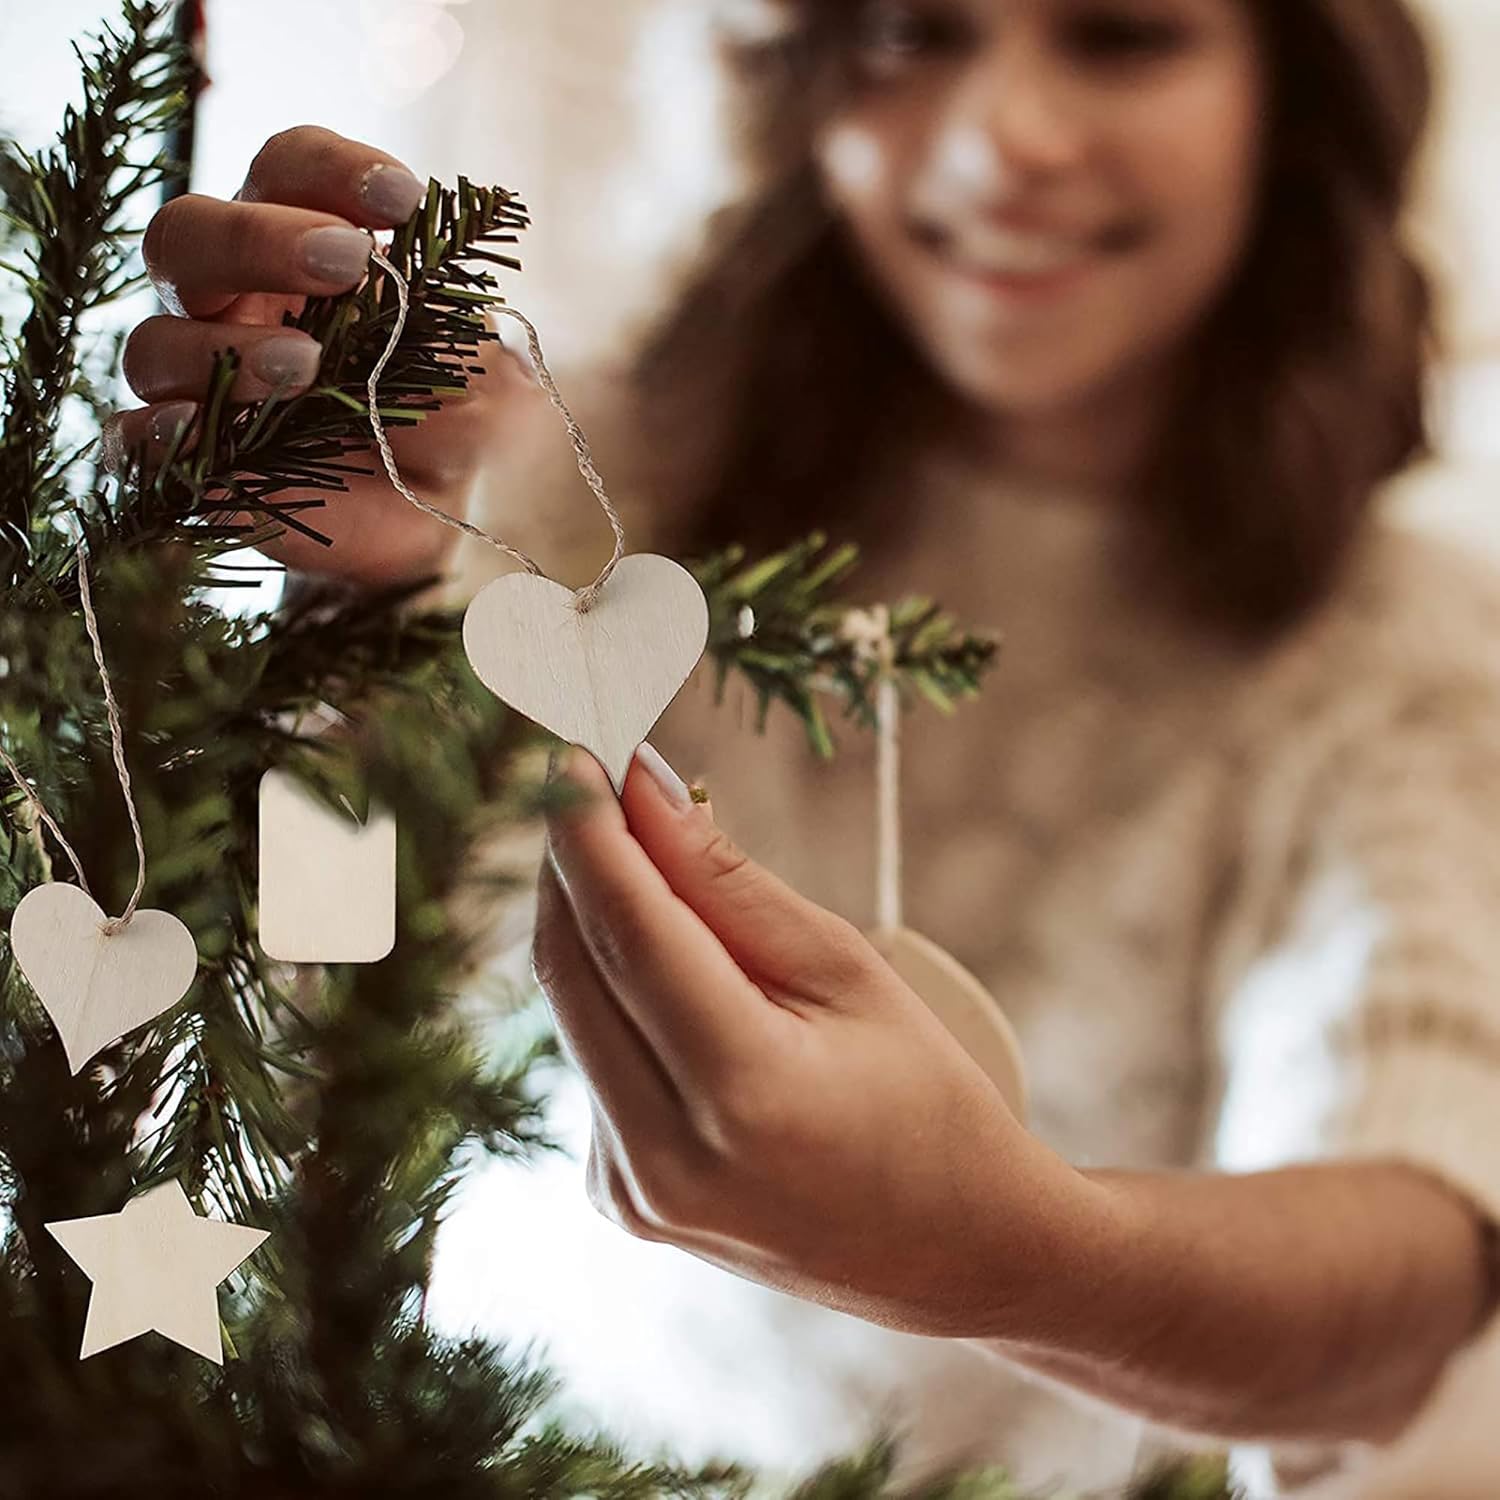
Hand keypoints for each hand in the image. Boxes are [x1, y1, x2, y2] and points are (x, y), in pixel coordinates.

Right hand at [108, 126, 539, 585]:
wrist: (441, 515)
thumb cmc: (453, 416)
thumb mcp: (483, 370)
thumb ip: (457, 334)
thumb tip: (417, 305)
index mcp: (301, 242)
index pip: (286, 169)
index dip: (332, 170)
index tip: (403, 198)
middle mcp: (232, 298)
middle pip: (189, 232)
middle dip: (260, 239)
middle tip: (347, 261)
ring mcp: (200, 379)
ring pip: (158, 340)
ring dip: (228, 349)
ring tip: (307, 366)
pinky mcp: (192, 460)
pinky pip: (136, 437)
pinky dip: (164, 432)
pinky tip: (211, 430)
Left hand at [533, 744, 1116, 1339]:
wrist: (956, 1251)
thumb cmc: (928, 1097)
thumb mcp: (847, 971)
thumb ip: (733, 885)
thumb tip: (647, 794)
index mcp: (745, 1093)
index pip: (630, 932)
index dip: (589, 830)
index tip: (571, 751)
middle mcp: (666, 1158)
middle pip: (574, 968)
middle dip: (572, 861)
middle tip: (591, 778)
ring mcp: (633, 1193)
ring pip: (572, 1012)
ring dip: (589, 922)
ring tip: (641, 861)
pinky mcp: (620, 1200)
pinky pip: (590, 1063)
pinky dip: (609, 993)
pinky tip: (659, 966)